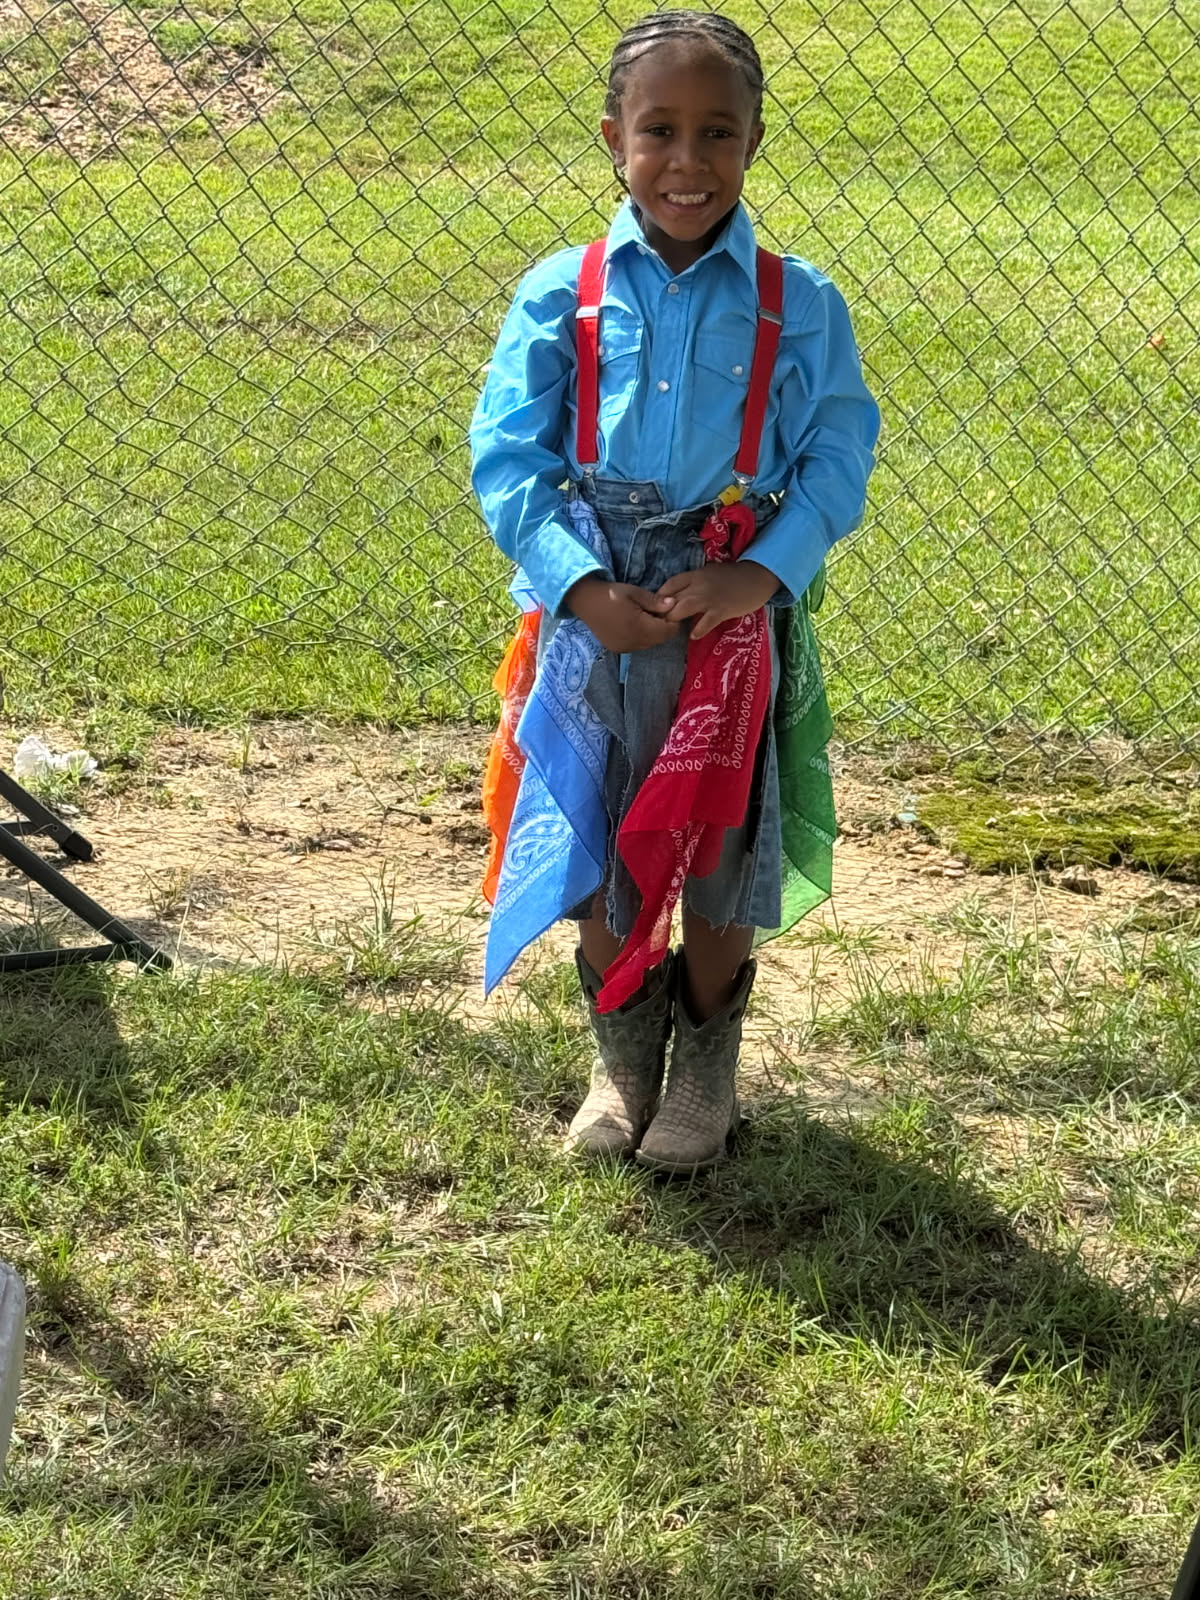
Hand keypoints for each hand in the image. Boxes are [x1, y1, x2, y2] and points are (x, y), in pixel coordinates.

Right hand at [564, 576, 680, 652]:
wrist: (584, 600)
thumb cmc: (610, 593)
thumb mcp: (635, 593)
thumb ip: (655, 602)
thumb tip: (673, 604)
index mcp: (639, 628)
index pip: (669, 631)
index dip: (674, 620)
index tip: (669, 609)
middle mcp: (633, 642)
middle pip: (660, 639)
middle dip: (664, 627)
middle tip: (658, 611)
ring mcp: (624, 648)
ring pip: (649, 644)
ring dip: (652, 633)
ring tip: (645, 617)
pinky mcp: (617, 649)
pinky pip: (637, 646)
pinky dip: (641, 637)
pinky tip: (634, 624)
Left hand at [656, 560, 779, 638]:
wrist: (757, 578)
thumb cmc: (733, 577)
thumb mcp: (709, 574)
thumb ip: (694, 583)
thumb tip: (678, 595)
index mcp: (696, 575)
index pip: (670, 584)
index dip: (659, 597)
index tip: (657, 608)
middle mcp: (699, 585)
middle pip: (673, 597)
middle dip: (663, 611)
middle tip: (661, 623)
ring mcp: (710, 597)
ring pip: (684, 607)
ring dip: (675, 618)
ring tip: (673, 629)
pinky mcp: (722, 610)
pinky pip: (706, 622)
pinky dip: (698, 630)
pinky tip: (694, 635)